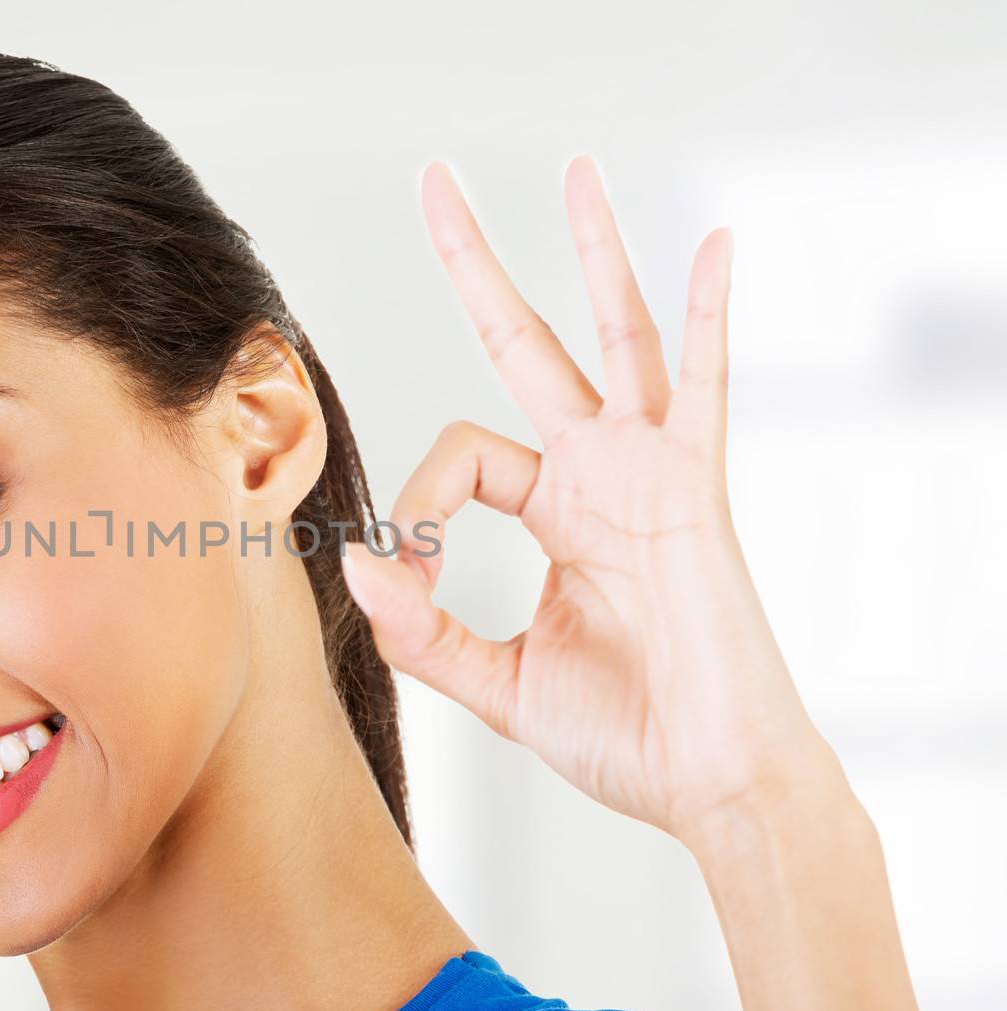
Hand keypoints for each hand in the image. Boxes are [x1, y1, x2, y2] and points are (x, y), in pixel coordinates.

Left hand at [340, 156, 840, 843]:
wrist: (711, 784)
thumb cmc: (624, 734)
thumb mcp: (499, 683)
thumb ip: (422, 631)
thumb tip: (352, 562)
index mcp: (552, 511)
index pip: (459, 460)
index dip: (416, 506)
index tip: (407, 574)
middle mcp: (596, 474)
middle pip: (525, 344)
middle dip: (480, 266)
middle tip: (435, 183)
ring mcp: (646, 472)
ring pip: (614, 335)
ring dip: (594, 253)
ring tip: (574, 169)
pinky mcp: (694, 489)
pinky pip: (703, 386)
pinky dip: (710, 316)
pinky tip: (715, 244)